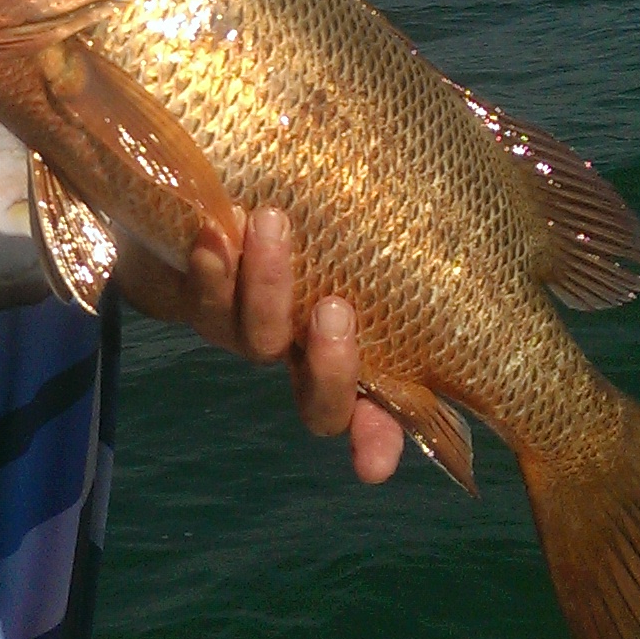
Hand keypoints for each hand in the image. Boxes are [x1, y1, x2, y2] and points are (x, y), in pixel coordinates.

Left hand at [116, 205, 403, 485]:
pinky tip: (215, 230)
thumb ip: (390, 209)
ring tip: (270, 223)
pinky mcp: (186, 300)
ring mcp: (238, 330)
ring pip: (256, 339)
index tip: (373, 466)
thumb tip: (460, 172)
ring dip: (267, 289)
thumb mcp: (346, 208)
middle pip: (318, 401)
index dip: (377, 439)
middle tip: (336, 309)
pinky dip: (210, 269)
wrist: (179, 186)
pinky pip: (198, 300)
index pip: (377, 408)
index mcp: (344, 341)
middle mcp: (294, 348)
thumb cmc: (287, 195)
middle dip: (332, 366)